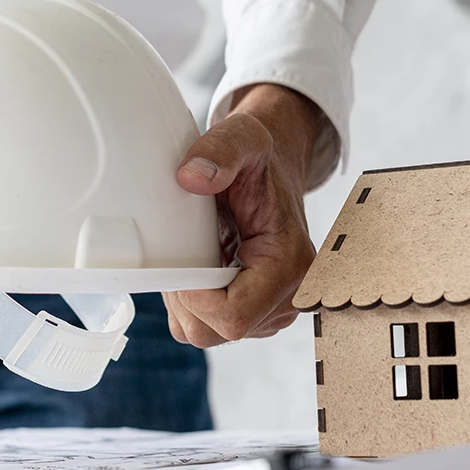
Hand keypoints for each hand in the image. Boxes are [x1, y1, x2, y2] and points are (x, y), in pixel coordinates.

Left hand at [164, 84, 328, 347]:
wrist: (271, 167)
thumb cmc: (258, 157)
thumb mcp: (242, 138)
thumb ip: (220, 151)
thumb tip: (191, 178)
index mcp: (290, 264)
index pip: (232, 317)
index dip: (194, 297)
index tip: (179, 262)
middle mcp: (288, 296)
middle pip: (215, 331)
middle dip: (185, 296)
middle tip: (184, 251)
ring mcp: (272, 310)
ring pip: (206, 332)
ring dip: (186, 298)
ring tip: (195, 253)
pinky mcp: (256, 313)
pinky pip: (207, 325)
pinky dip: (192, 301)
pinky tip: (200, 265)